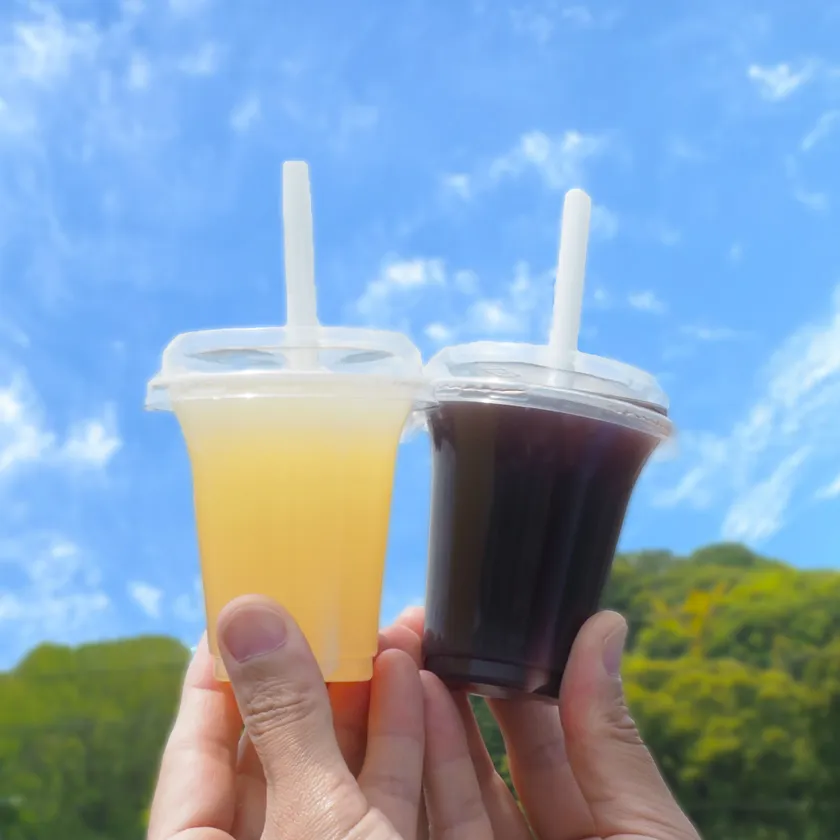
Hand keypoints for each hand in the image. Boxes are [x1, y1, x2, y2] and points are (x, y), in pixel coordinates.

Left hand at [148, 595, 427, 839]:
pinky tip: (421, 682)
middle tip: (337, 608)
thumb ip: (284, 717)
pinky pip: (396, 797)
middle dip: (320, 674)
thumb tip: (248, 615)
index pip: (196, 748)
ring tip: (393, 631)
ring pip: (347, 769)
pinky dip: (409, 741)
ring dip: (374, 697)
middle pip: (283, 751)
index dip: (218, 671)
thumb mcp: (309, 817)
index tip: (242, 605)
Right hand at [397, 607, 700, 839]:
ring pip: (456, 787)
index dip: (522, 686)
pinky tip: (414, 707)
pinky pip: (437, 821)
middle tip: (432, 632)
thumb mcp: (646, 831)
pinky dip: (422, 766)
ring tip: (411, 654)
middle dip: (464, 692)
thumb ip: (611, 742)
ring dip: (431, 718)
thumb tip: (605, 627)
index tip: (495, 628)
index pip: (555, 746)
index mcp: (604, 833)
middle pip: (495, 761)